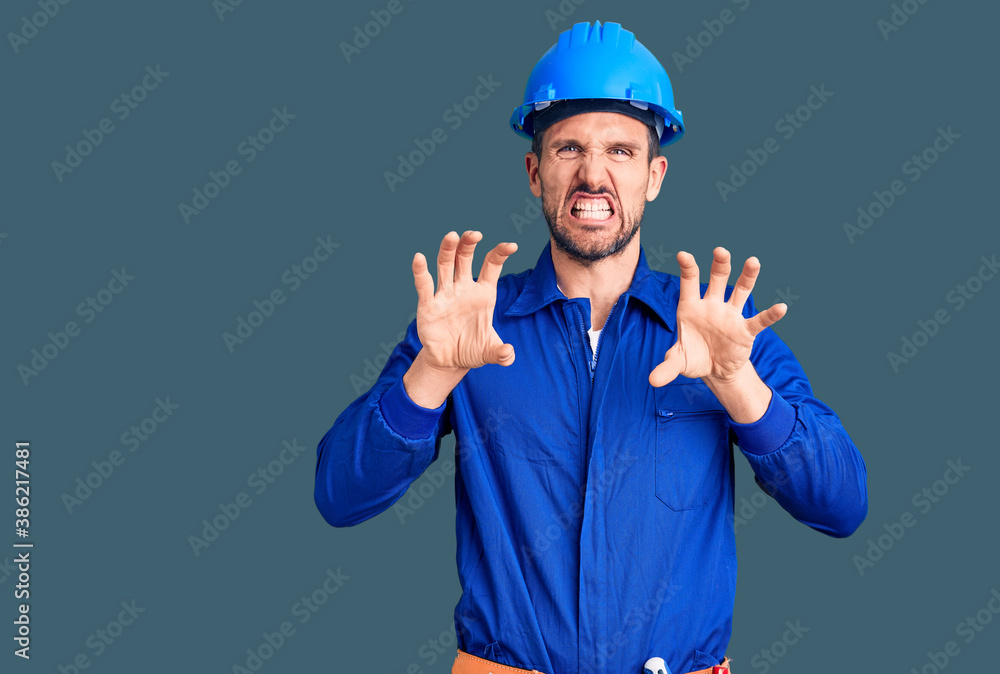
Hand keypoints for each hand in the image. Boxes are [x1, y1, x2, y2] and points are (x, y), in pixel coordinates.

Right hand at [411, 230, 517, 373]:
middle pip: (465, 258)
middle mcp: (463, 289)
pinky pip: (424, 286)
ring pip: (446, 265)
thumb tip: (509, 355)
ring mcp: (445, 295)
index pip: (491, 266)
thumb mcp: (490, 352)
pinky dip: (420, 271)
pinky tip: (419, 258)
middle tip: (475, 234)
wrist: (449, 362)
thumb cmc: (472, 350)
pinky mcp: (428, 305)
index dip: (500, 253)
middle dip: (469, 244)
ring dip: (448, 250)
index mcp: (483, 293)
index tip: (511, 245)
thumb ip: (502, 354)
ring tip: (452, 236)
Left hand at [648, 247, 785, 387]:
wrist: (714, 370)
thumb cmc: (693, 357)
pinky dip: (770, 315)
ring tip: (753, 262)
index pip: (689, 283)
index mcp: (691, 307)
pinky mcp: (745, 330)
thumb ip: (667, 367)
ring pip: (740, 291)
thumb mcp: (678, 362)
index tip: (683, 254)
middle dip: (719, 265)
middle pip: (717, 279)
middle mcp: (712, 305)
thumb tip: (652, 381)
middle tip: (721, 251)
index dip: (687, 268)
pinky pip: (759, 320)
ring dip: (747, 277)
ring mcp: (730, 315)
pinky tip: (781, 308)